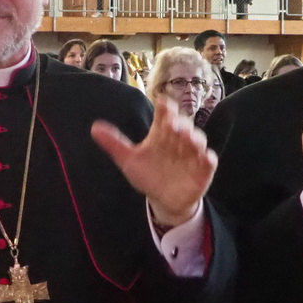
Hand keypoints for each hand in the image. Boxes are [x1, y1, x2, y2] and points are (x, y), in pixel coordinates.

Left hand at [91, 97, 216, 227]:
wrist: (162, 199)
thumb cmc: (148, 175)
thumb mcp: (129, 160)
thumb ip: (114, 143)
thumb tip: (94, 127)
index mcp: (161, 133)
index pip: (164, 114)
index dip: (165, 108)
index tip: (162, 102)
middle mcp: (178, 139)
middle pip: (182, 125)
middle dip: (179, 123)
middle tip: (171, 124)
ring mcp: (192, 153)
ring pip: (198, 139)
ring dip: (194, 137)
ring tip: (187, 137)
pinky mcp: (202, 169)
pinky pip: (208, 161)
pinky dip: (208, 158)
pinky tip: (205, 158)